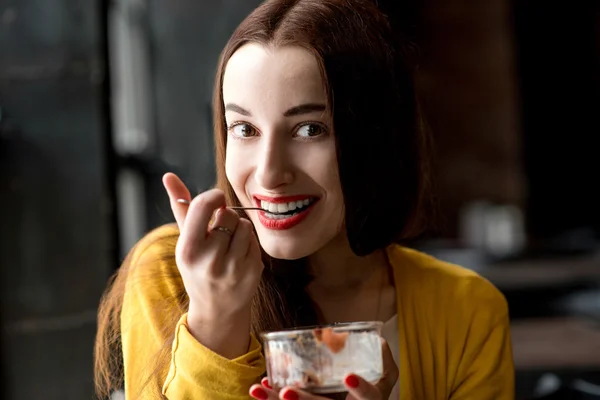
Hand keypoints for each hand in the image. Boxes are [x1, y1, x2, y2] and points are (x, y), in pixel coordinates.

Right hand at [163, 172, 263, 357]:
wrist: (217, 310)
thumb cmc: (199, 268)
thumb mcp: (185, 241)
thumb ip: (180, 207)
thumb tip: (169, 176)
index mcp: (188, 250)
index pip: (203, 205)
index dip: (214, 197)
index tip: (216, 201)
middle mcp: (209, 260)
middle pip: (228, 214)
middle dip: (227, 217)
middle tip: (221, 231)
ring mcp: (232, 269)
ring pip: (245, 226)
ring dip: (240, 229)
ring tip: (230, 244)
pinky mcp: (252, 273)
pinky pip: (256, 241)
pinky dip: (250, 244)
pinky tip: (240, 257)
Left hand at [249, 339, 398, 399]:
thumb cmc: (374, 384)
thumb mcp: (386, 373)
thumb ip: (382, 358)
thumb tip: (378, 340)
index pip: (370, 398)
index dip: (361, 389)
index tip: (348, 376)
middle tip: (286, 392)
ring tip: (259, 389)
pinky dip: (272, 398)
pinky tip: (261, 387)